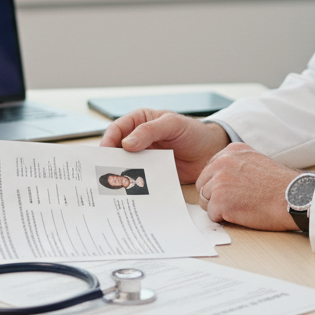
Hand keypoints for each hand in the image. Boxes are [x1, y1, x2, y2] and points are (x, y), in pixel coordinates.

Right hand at [98, 109, 229, 182]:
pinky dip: (133, 184)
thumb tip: (126, 144)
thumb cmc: (193, 131)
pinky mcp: (152, 172)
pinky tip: (130, 192)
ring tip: (114, 185)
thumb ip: (149, 131)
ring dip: (120, 174)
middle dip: (109, 160)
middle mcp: (138, 139)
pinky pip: (138, 178)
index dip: (108, 140)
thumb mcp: (172, 124)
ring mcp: (144, 157)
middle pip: (116, 149)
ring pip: (125, 165)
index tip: (104, 153)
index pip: (117, 129)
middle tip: (103, 172)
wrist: (211, 153)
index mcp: (139, 121)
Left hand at [194, 143, 299, 231]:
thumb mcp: (256, 162)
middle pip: (203, 184)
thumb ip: (236, 165)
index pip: (209, 169)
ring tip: (241, 207)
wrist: (294, 198)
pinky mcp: (220, 200)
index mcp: (231, 151)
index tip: (232, 190)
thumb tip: (219, 177)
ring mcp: (219, 181)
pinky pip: (212, 214)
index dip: (218, 184)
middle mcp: (222, 162)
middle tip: (235, 202)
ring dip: (219, 207)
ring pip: (205, 200)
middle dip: (214, 196)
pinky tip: (242, 214)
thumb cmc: (280, 186)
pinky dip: (224, 219)